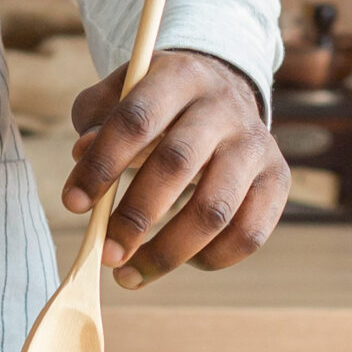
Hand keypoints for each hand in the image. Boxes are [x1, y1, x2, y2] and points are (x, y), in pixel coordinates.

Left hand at [66, 49, 287, 288]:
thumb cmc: (158, 105)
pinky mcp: (278, 178)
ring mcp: (256, 144)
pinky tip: (182, 261)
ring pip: (215, 210)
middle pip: (178, 165)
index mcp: (180, 76)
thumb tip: (82, 155)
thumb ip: (96, 121)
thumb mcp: (121, 96)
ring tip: (130, 275)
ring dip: (167, 252)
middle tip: (106, 254)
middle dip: (135, 217)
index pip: (137, 120)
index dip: (102, 165)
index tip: (73, 204)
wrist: (225, 93)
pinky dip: (211, 258)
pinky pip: (248, 234)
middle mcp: (224, 106)